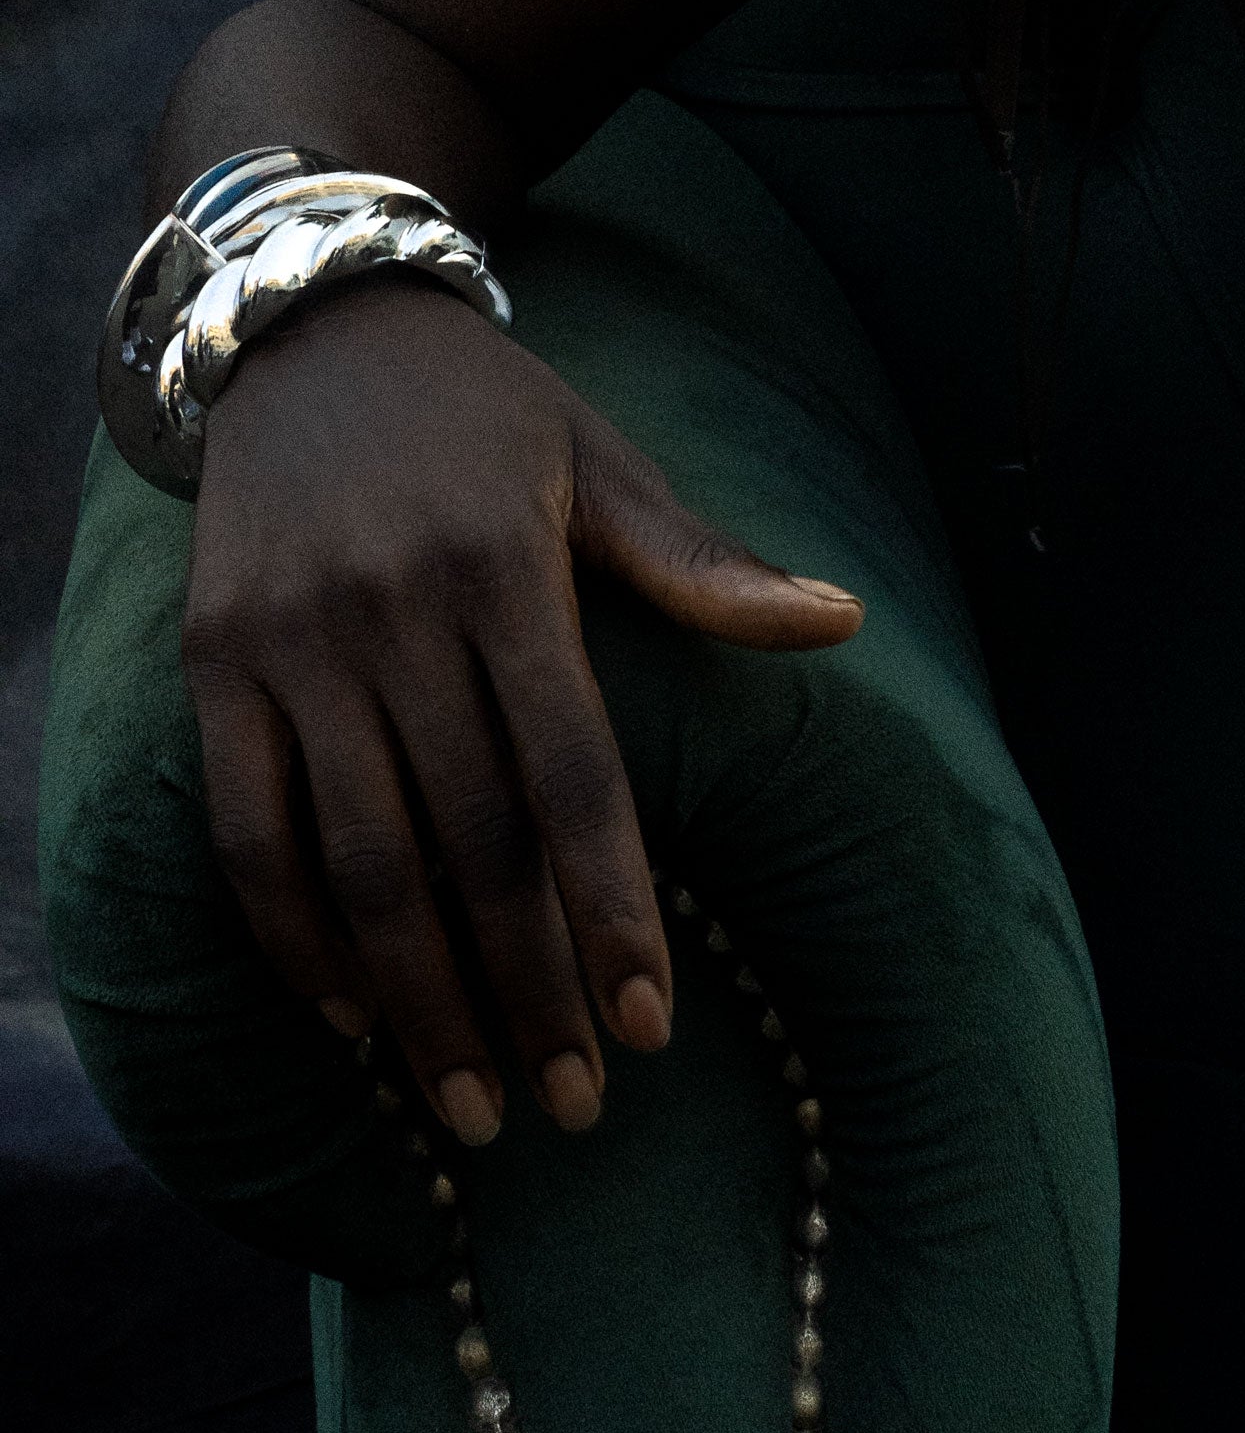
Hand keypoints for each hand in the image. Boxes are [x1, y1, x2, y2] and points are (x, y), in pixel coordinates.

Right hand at [178, 279, 862, 1144]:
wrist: (310, 326)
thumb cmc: (488, 416)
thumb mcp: (605, 465)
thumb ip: (704, 565)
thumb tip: (842, 622)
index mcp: (508, 567)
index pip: (571, 778)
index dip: (614, 911)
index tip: (653, 1027)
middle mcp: (394, 611)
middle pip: (469, 844)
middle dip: (526, 991)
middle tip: (572, 1106)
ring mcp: (292, 643)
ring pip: (358, 863)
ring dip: (417, 1002)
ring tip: (472, 1105)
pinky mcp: (214, 664)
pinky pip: (247, 831)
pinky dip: (294, 937)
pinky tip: (353, 1017)